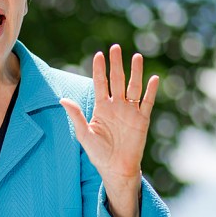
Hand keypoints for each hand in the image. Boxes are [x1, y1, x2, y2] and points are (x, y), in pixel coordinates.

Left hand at [60, 44, 158, 216]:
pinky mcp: (142, 120)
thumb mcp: (84, 134)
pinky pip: (147, 102)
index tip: (99, 55)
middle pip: (117, 80)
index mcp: (102, 107)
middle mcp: (117, 106)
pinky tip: (153, 79)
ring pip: (134, 87)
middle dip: (116, 64)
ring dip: (135, 72)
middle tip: (116, 48)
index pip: (101, 83)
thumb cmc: (98, 153)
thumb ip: (75, 115)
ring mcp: (130, 111)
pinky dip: (151, 91)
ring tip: (136, 57)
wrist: (116, 168)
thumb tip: (62, 99)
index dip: (100, 69)